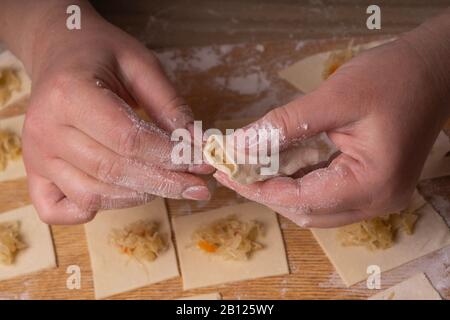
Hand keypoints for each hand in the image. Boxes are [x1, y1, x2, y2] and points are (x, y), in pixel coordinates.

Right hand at [19, 6, 210, 223]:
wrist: (58, 52)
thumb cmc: (100, 54)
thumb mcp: (141, 63)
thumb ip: (169, 103)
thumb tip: (198, 144)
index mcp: (70, 93)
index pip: (129, 139)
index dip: (171, 156)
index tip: (203, 164)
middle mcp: (46, 129)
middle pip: (114, 171)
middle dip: (165, 183)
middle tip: (200, 187)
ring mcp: (35, 155)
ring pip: (93, 194)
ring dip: (139, 195)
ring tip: (170, 185)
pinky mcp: (33, 171)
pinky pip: (59, 210)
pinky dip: (91, 210)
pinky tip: (118, 195)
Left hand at [215, 29, 449, 227]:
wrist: (433, 70)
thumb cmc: (392, 78)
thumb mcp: (334, 98)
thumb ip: (283, 125)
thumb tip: (237, 145)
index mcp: (372, 183)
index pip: (301, 198)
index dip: (258, 187)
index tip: (226, 171)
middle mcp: (376, 200)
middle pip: (306, 210)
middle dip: (265, 191)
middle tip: (232, 169)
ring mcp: (376, 196)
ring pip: (314, 206)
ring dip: (279, 188)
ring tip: (247, 166)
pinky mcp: (371, 184)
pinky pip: (326, 192)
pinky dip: (298, 181)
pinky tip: (276, 164)